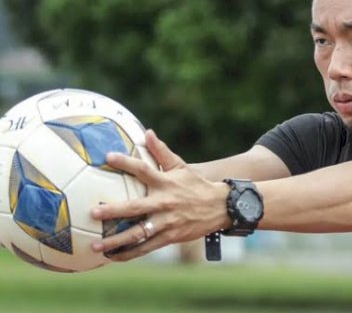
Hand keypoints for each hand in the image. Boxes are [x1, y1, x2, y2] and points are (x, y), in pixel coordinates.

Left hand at [90, 130, 230, 260]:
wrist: (220, 207)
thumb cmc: (196, 185)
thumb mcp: (181, 166)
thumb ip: (162, 151)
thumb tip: (147, 132)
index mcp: (165, 183)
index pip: (143, 170)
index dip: (126, 162)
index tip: (108, 157)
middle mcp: (164, 203)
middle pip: (135, 207)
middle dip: (114, 211)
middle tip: (93, 212)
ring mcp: (167, 222)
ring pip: (138, 233)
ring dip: (116, 240)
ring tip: (96, 246)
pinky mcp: (170, 237)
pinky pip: (146, 247)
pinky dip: (129, 253)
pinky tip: (113, 256)